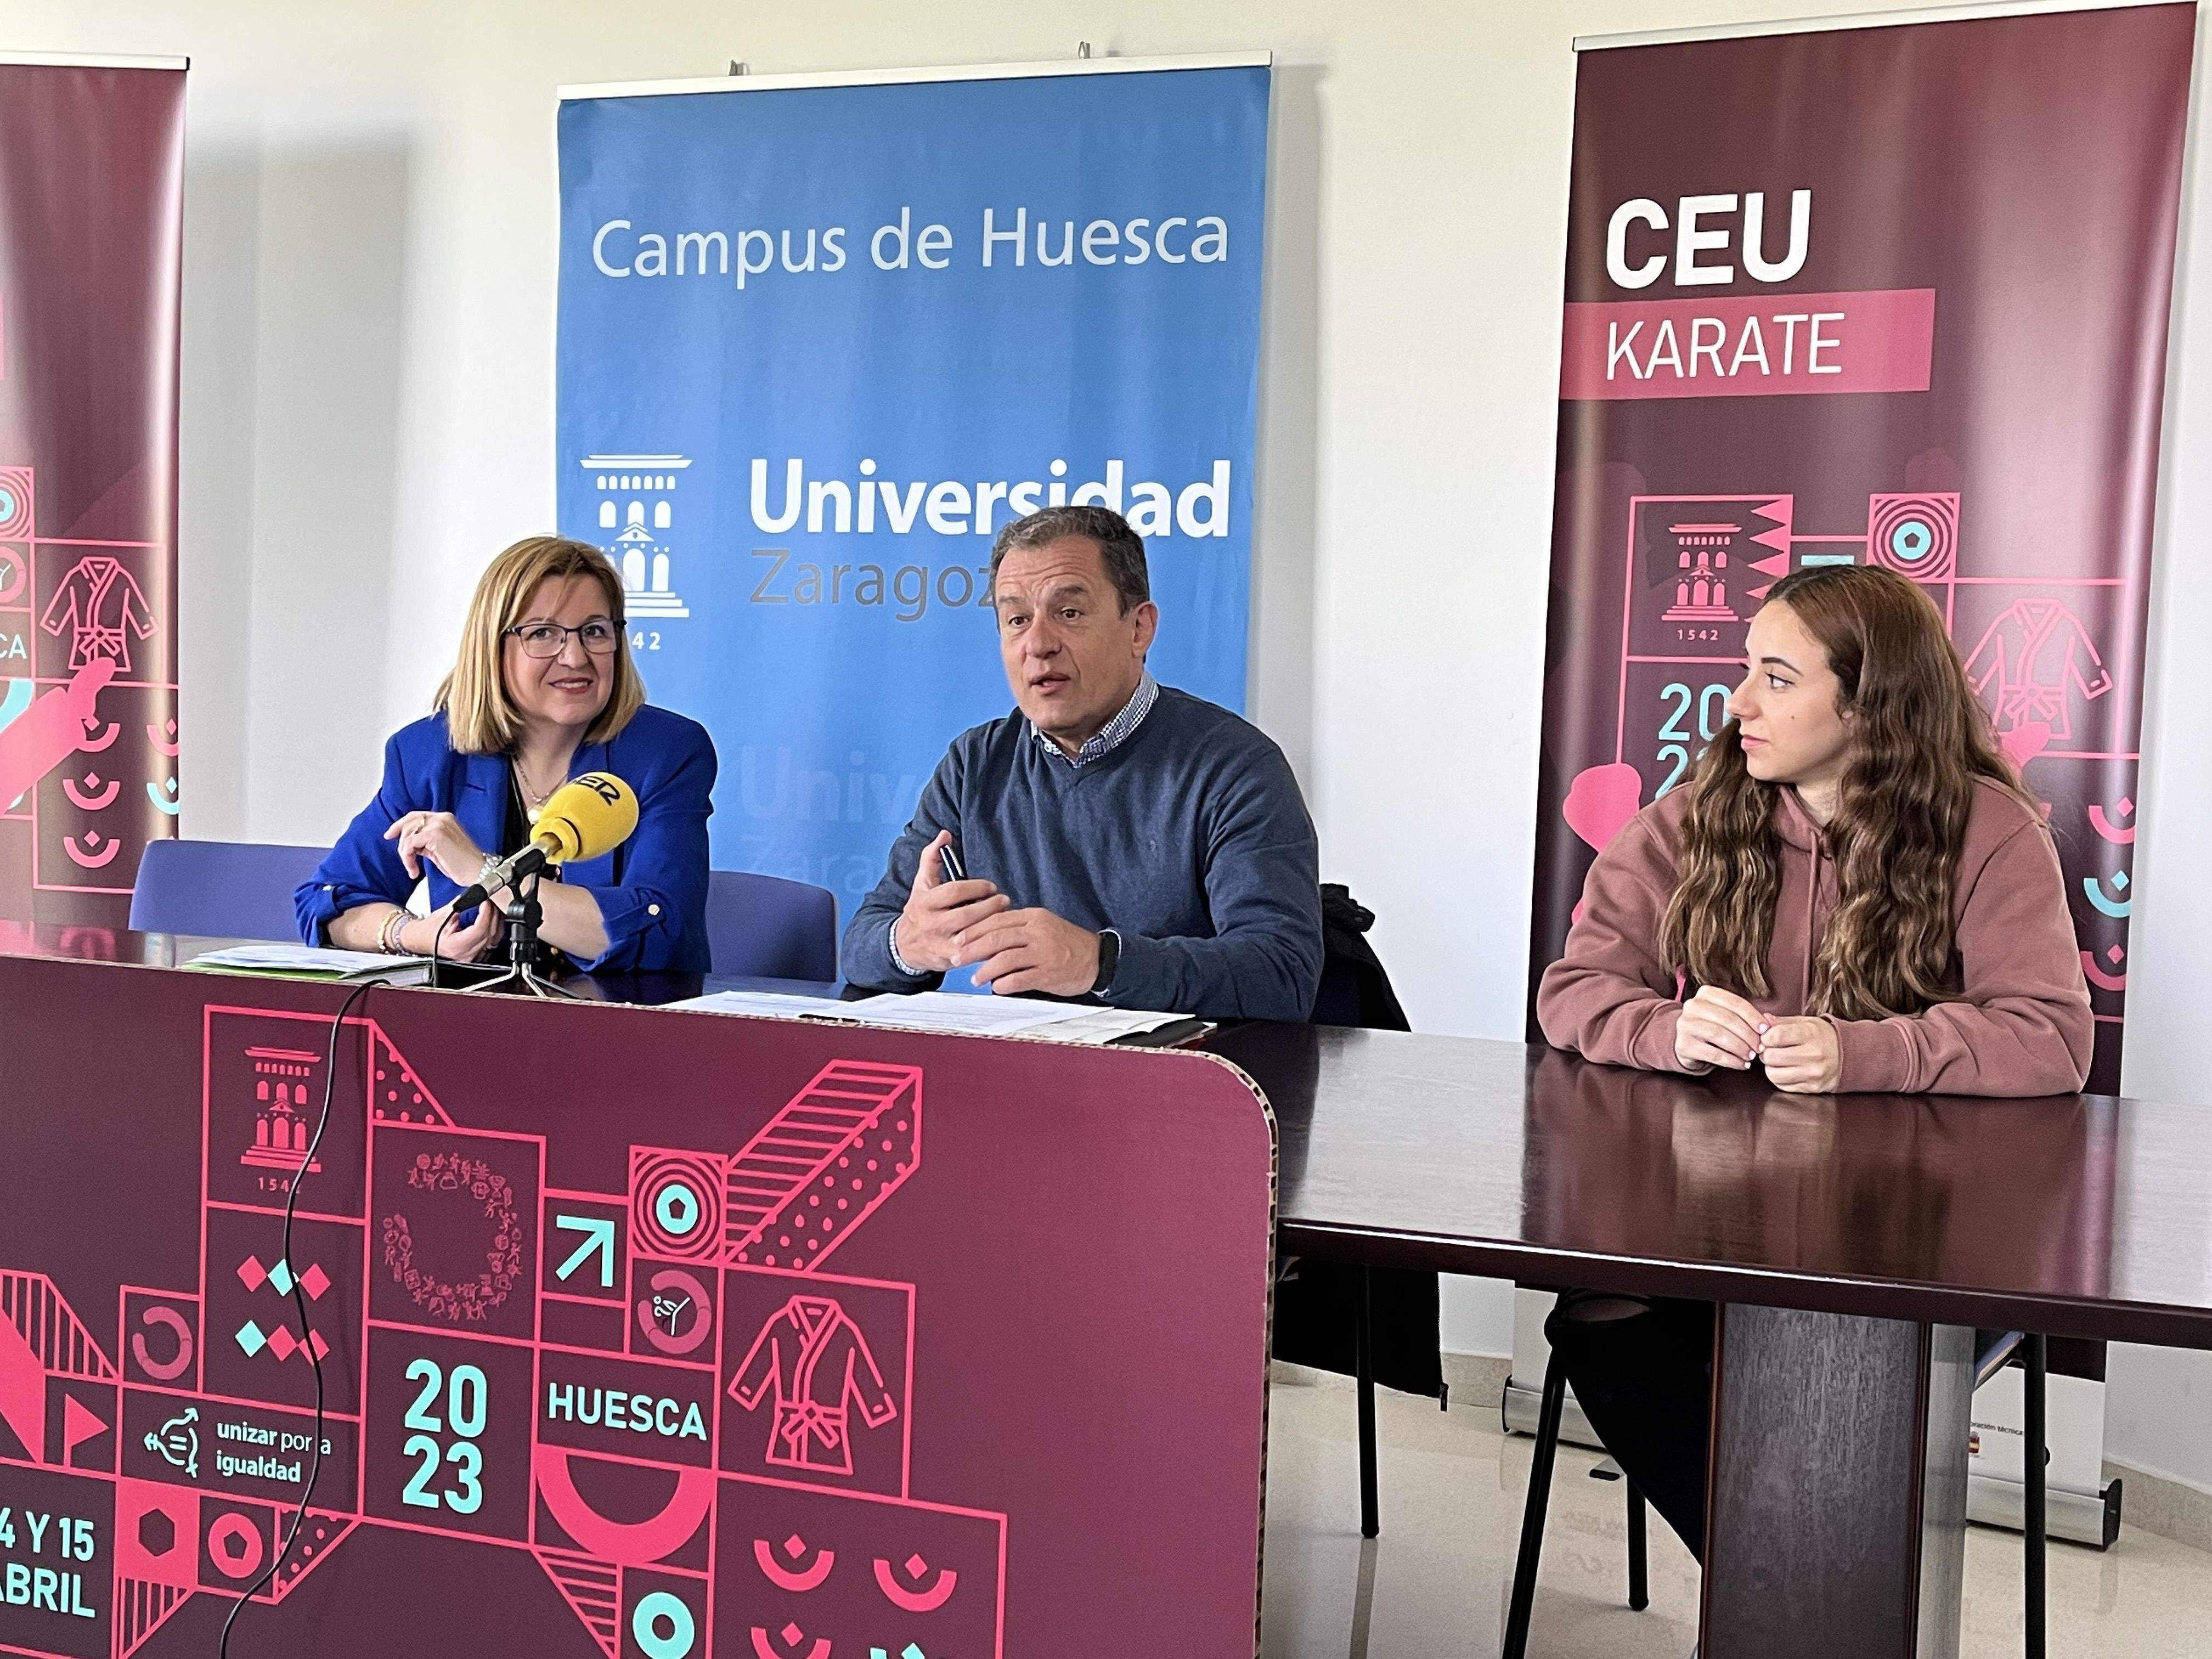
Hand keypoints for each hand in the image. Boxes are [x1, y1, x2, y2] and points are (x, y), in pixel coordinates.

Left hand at [384, 811, 486, 887]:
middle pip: (409, 822)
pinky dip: (407, 858)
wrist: (477, 872)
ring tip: (413, 868)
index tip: (389, 835)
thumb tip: (410, 843)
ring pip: (407, 834)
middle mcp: (442, 818)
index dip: (400, 825)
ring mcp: (439, 825)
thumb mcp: (440, 849)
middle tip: (405, 859)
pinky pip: (409, 843)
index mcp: (445, 819)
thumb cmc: (463, 865)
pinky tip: (414, 869)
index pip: (416, 816)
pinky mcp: (435, 835)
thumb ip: (426, 841)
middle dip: (401, 842)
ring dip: (405, 854)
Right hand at [404, 898, 503, 961]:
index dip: (486, 913)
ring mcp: (471, 957)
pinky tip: (492, 920)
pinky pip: (491, 943)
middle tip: (491, 902)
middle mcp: (465, 954)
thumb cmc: (428, 930)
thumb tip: (475, 893)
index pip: (480, 929)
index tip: (486, 902)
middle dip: (493, 915)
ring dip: (496, 922)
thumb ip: (461, 903)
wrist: (421, 940)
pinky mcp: (475, 955)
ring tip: (492, 909)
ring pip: (494, 939)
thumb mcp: (444, 914)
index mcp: (456, 946)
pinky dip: (494, 930)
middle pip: (489, 934)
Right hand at [892, 831, 1009, 973]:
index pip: (953, 891)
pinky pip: (972, 953)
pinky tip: (998, 937)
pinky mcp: (948, 959)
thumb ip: (932, 858)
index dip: (976, 887)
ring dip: (991, 926)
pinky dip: (986, 945)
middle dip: (988, 907)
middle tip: (1004, 900)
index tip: (991, 887)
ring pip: (970, 935)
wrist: (903, 946)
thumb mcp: (922, 884)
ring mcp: (939, 943)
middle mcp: (930, 923)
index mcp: (924, 902)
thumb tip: (944, 834)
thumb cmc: (919, 910)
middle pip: (964, 915)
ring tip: (1005, 917)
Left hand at [954, 907, 1101, 997]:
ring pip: (1005, 959)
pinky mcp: (1049, 973)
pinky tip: (997, 987)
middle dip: (972, 950)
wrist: (1097, 959)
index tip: (959, 939)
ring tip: (975, 978)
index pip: (996, 919)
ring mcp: (1044, 953)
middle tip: (958, 958)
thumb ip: (1016, 928)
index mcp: (1034, 917)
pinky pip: (1019, 979)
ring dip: (985, 970)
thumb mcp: (1042, 926)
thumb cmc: (1066, 943)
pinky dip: (1003, 984)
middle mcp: (1038, 932)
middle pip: (996, 938)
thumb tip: (983, 939)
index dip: (974, 930)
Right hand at [1675, 986, 1767, 1071]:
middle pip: (1729, 1020)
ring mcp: (1685, 1025)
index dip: (1754, 1017)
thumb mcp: (1726, 1015)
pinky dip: (1732, 1061)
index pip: (1736, 1003)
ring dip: (1741, 1048)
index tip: (1766, 1030)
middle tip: (1761, 1047)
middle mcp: (1692, 1006)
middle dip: (1749, 1035)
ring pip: (1721, 1036)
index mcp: (1706, 993)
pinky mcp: (1683, 1045)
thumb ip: (1744, 1016)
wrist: (1687, 1043)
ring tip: (1752, 1056)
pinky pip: (1714, 1054)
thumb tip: (1768, 1025)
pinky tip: (1742, 1064)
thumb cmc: (1714, 1027)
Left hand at [1760, 1016, 1841, 1092]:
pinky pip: (1782, 1085)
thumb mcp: (1807, 1022)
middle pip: (1770, 1056)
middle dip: (1766, 1052)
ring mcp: (1813, 1074)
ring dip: (1771, 1067)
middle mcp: (1813, 1055)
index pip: (1775, 1036)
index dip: (1765, 1037)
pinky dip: (1780, 1078)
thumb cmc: (1825, 1037)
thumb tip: (1763, 1019)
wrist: (1852, 1056)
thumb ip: (1782, 1021)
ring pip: (1773, 1074)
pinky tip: (1787, 1070)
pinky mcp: (1812, 1088)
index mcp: (1810, 1034)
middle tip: (1771, 1049)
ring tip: (1778, 1060)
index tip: (1767, 1037)